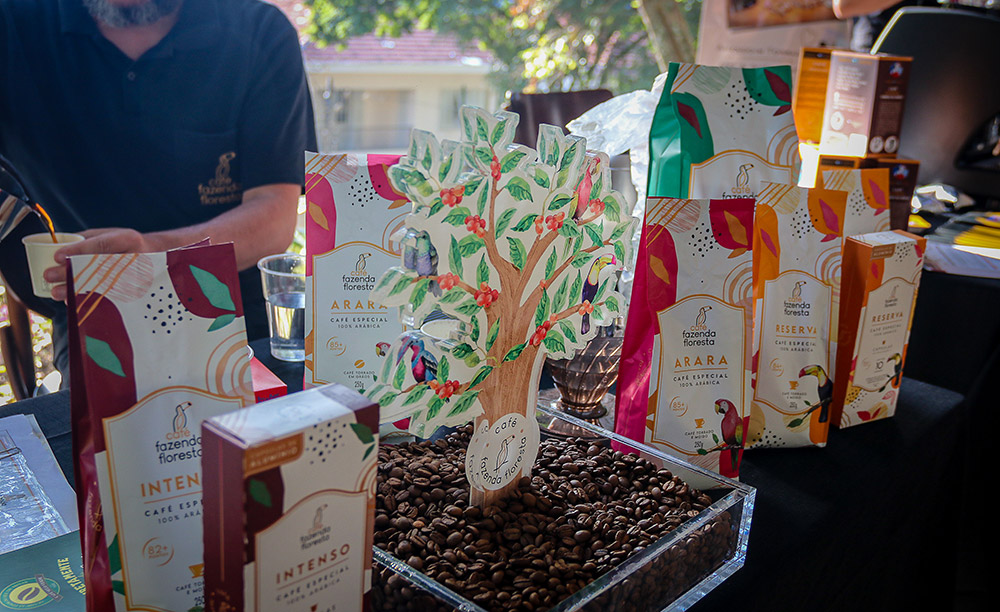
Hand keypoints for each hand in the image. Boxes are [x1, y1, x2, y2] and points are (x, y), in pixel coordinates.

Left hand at [43, 228, 159, 300]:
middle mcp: (135, 258)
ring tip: (55, 292)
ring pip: (101, 285)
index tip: (57, 256)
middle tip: (49, 275)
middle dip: (70, 272)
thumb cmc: (133, 246)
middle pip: (98, 267)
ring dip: (75, 289)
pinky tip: (73, 300)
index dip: (78, 251)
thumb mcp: (115, 235)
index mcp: (129, 240)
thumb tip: (60, 246)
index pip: (101, 245)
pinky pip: (108, 299)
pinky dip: (88, 300)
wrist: (164, 259)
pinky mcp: (135, 293)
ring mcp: (137, 277)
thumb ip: (91, 239)